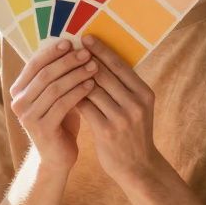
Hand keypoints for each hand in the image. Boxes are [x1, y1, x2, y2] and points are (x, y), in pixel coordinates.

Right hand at [9, 39, 98, 170]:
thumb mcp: (56, 96)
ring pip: (54, 88)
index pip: (33, 64)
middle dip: (67, 61)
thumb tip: (74, 45)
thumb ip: (58, 76)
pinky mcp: (41, 129)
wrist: (57, 158)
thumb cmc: (60, 122)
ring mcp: (27, 117)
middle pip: (44, 74)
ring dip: (76, 75)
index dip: (52, 52)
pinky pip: (62, 104)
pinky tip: (92, 85)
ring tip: (94, 67)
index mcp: (18, 90)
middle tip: (87, 53)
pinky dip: (78, 92)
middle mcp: (18, 102)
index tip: (71, 42)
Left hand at [75, 35, 164, 185]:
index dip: (101, 50)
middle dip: (84, 59)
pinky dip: (73, 96)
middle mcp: (135, 103)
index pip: (120, 65)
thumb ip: (124, 87)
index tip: (85, 37)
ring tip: (61, 66)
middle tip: (68, 47)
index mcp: (145, 93)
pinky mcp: (106, 131)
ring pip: (92, 89)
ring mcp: (122, 118)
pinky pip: (84, 107)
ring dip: (74, 77)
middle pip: (104, 74)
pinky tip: (62, 90)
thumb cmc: (134, 133)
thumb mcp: (138, 108)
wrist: (138, 167)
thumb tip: (100, 59)